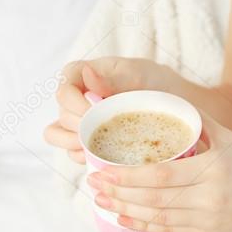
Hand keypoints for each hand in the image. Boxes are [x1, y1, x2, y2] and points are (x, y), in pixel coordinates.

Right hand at [44, 57, 175, 163]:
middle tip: (107, 131)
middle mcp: (75, 98)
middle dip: (81, 127)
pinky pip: (72, 153)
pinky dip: (82, 157)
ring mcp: (77, 121)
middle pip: (62, 116)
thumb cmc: (154, 84)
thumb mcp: (138, 75)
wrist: (174, 106)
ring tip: (99, 147)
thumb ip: (112, 78)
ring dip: (74, 145)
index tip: (97, 112)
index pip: (63, 90)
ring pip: (57, 135)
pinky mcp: (86, 141)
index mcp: (81, 75)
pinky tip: (101, 157)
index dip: (75, 105)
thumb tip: (87, 74)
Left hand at [88, 113, 231, 231]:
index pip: (161, 175)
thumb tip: (162, 102)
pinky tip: (123, 217)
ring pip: (158, 217)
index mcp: (213, 169)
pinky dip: (144, 225)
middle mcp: (209, 198)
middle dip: (119, 192)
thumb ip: (196, 122)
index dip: (128, 175)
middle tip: (92, 183)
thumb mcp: (231, 137)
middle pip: (154, 199)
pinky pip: (169, 231)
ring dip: (125, 209)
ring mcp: (207, 220)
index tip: (103, 167)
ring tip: (100, 200)